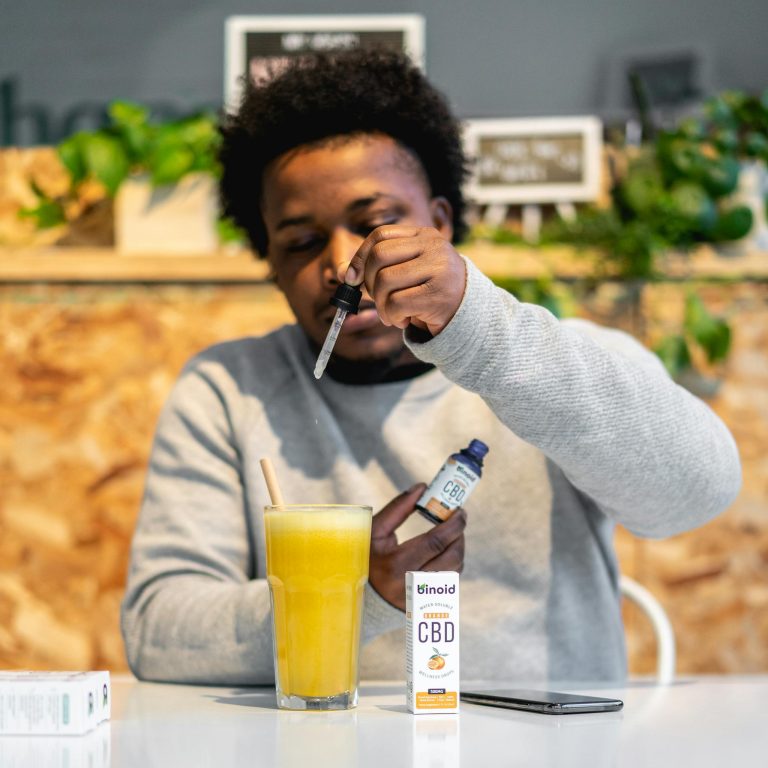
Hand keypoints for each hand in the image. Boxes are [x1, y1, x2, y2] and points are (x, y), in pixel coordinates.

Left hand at [339, 225, 465, 335]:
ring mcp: (439, 269)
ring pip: (385, 281)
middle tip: (378, 298)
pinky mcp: (438, 295)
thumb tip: (341, 273)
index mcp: (425, 235)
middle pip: (378, 256)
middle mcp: (434, 247)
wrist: (468, 315)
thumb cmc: (430, 292)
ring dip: (381, 305)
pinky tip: (404, 320)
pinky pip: (396, 304)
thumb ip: (377, 269)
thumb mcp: (407, 273)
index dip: (360, 256)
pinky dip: (392, 317)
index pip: (380, 235)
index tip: (351, 278)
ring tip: (393, 313)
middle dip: (369, 282)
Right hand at [368, 484, 465, 610]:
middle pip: (452, 558)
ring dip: (457, 548)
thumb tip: (422, 487)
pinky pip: (450, 581)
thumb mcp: (375, 531)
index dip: (452, 525)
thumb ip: (398, 508)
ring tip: (451, 534)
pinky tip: (444, 552)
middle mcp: (412, 585)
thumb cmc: (366, 556)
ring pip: (455, 570)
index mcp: (396, 565)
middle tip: (459, 518)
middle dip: (460, 535)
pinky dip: (452, 563)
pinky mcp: (428, 604)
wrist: (361, 595)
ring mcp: (422, 598)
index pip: (435, 543)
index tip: (460, 511)